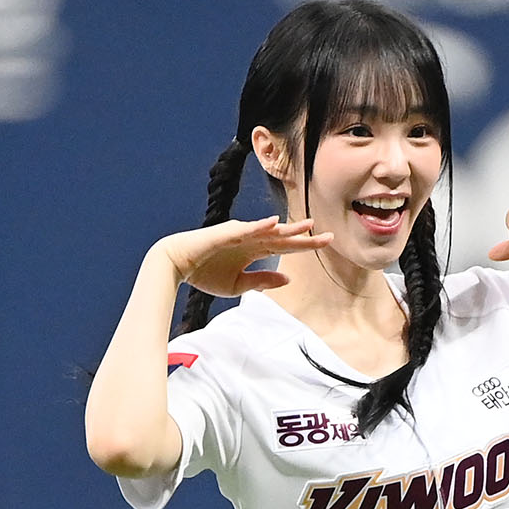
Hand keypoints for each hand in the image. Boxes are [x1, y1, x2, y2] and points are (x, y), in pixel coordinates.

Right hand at [155, 215, 332, 297]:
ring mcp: (240, 234)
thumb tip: (288, 278)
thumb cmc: (205, 273)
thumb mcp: (239, 284)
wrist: (177, 265)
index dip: (306, 245)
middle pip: (284, 237)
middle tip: (330, 236)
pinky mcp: (226, 233)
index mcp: (255, 250)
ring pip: (269, 231)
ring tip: (308, 226)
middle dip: (306, 237)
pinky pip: (246, 229)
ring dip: (288, 229)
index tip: (327, 243)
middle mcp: (251, 239)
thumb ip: (262, 281)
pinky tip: (274, 224)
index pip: (286, 247)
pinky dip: (259, 226)